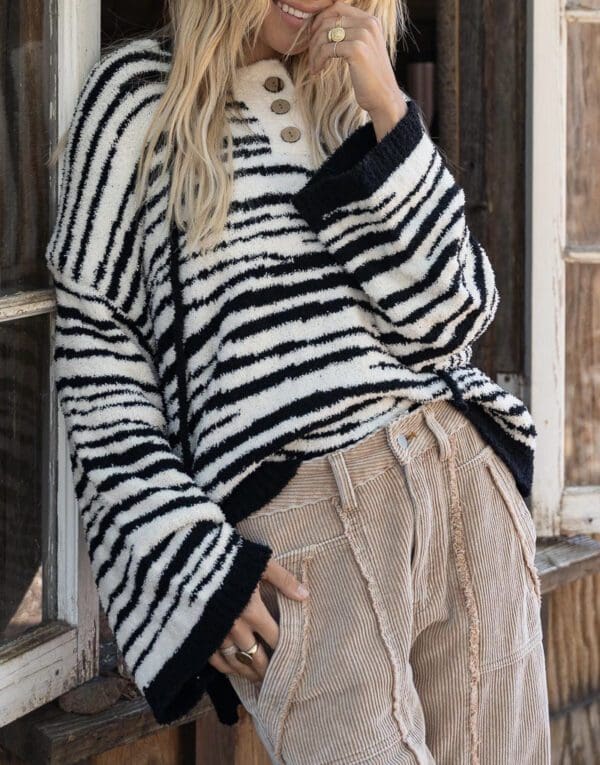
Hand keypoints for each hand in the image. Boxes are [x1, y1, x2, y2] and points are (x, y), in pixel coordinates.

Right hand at [208, 556, 308, 682]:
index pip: (274, 638)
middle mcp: (234, 627)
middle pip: (256, 656)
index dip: (285, 649)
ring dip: (249, 672)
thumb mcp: (259, 563)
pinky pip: (214, 660)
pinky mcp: (199, 635)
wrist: (187, 560)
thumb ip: (283, 579)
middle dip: (268, 668)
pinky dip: (226, 668)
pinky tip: (234, 670)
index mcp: (252, 610)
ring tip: (259, 678)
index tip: (292, 657)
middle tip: (277, 678)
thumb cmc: (228, 557)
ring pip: (236, 662)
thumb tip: (305, 595)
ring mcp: (215, 634)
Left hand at [307, 0, 406, 125]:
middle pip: (329, 20)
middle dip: (314, 37)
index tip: (313, 36)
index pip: (337, 7)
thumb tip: (325, 28)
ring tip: (314, 65)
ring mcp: (363, 35)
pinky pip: (326, 49)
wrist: (384, 98)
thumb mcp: (364, 49)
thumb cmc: (371, 78)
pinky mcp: (356, 50)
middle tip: (311, 54)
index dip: (320, 19)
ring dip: (314, 51)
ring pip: (325, 34)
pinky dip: (317, 60)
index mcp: (370, 21)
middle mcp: (368, 23)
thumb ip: (351, 34)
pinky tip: (317, 71)